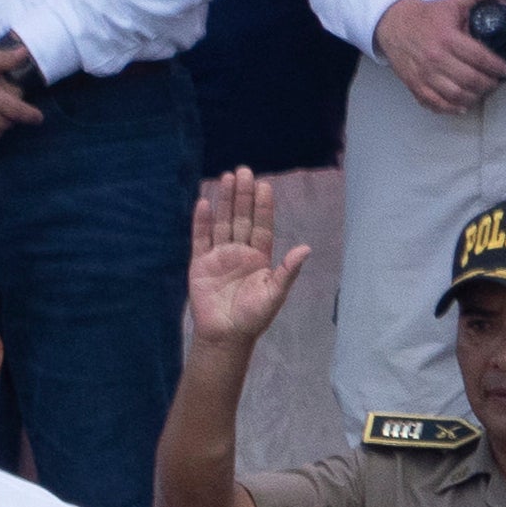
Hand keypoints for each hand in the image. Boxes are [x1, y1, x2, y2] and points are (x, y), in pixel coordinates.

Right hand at [188, 168, 311, 346]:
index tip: (265, 185)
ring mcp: (219, 256)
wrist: (226, 336)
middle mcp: (240, 252)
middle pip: (241, 218)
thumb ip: (288, 271)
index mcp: (259, 257)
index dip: (263, 206)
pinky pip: (200, 238)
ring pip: (222, 222)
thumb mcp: (274, 294)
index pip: (261, 226)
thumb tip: (306, 248)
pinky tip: (204, 202)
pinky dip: (201, 221)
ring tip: (226, 177)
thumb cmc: (253, 317)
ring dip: (224, 201)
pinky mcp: (200, 263)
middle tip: (244, 170)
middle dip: (243, 195)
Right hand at [377, 0, 505, 117]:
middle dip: (489, 84)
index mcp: (447, 37)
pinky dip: (451, 108)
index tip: (504, 70)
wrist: (392, 24)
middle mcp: (436, 57)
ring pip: (456, 94)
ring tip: (482, 92)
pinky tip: (462, 104)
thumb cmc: (425, 16)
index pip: (479, 57)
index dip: (495, 66)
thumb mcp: (451, 3)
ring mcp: (424, 73)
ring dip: (474, 97)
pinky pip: (436, 103)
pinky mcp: (414, 84)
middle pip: (470, 79)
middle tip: (495, 82)